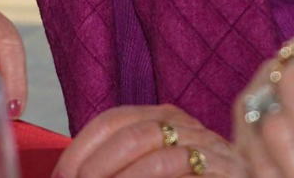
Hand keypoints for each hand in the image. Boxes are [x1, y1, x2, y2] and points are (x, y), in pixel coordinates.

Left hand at [53, 105, 244, 177]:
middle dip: (97, 165)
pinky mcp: (230, 172)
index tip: (63, 173)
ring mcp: (214, 150)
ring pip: (158, 154)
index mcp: (165, 120)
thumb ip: (121, 166)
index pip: (114, 120)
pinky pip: (188, 171)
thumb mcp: (148, 169)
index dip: (81, 148)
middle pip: (134, 132)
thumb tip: (71, 175)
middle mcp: (189, 128)